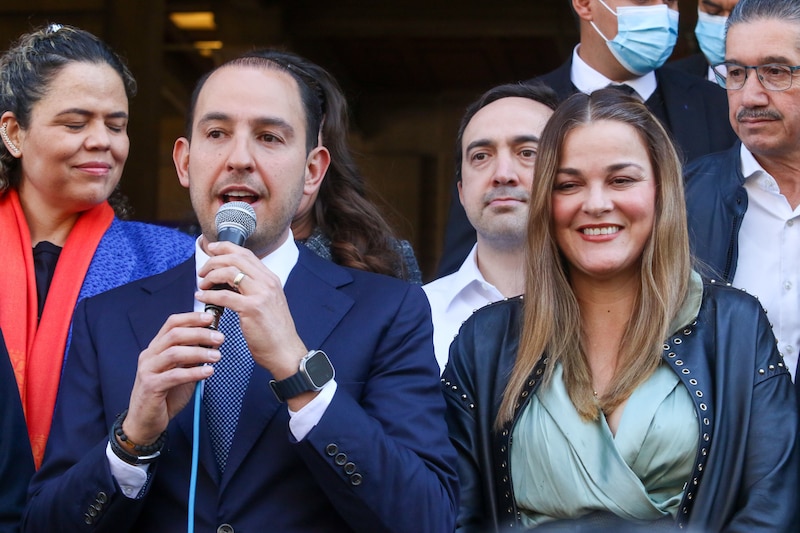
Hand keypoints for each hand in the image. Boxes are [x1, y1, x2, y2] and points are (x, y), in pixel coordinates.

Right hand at [123, 312, 221, 444]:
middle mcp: (150, 355)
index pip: (172, 323)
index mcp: (156, 348)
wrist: (145, 422)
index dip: (191, 318)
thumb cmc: (165, 395)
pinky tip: (208, 372)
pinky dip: (194, 372)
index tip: (210, 318)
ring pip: (174, 353)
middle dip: (200, 333)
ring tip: (217, 356)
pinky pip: (174, 376)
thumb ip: (192, 356)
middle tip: (219, 338)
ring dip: (199, 352)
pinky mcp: (151, 387)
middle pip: (174, 335)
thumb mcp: (181, 370)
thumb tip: (212, 341)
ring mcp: (148, 370)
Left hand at [196, 241, 307, 380]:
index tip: (211, 249)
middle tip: (202, 271)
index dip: (225, 248)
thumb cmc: (274, 331)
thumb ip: (253, 288)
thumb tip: (230, 280)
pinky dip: (209, 294)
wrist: (285, 351)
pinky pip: (224, 295)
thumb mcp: (268, 302)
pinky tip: (201, 297)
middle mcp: (267, 282)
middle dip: (213, 260)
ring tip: (202, 284)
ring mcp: (261, 294)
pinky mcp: (252, 309)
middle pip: (236, 258)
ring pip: (229, 272)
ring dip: (210, 275)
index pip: (246, 254)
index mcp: (271, 279)